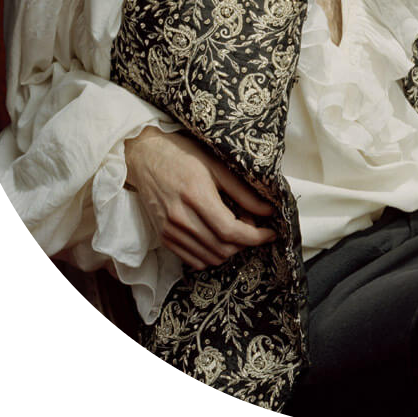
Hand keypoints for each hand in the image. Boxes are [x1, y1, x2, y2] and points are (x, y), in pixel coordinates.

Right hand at [124, 126, 277, 269]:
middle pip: (222, 248)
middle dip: (246, 242)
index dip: (256, 236)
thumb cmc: (184, 155)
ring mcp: (169, 231)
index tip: (271, 233)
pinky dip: (212, 255)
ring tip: (235, 229)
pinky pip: (193, 260)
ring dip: (230, 250)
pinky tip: (218, 237)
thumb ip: (243, 192)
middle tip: (253, 225)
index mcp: (196, 196)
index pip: (231, 231)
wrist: (146, 157)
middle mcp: (180, 218)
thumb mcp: (218, 166)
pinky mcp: (164, 237)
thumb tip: (268, 210)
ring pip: (210, 258)